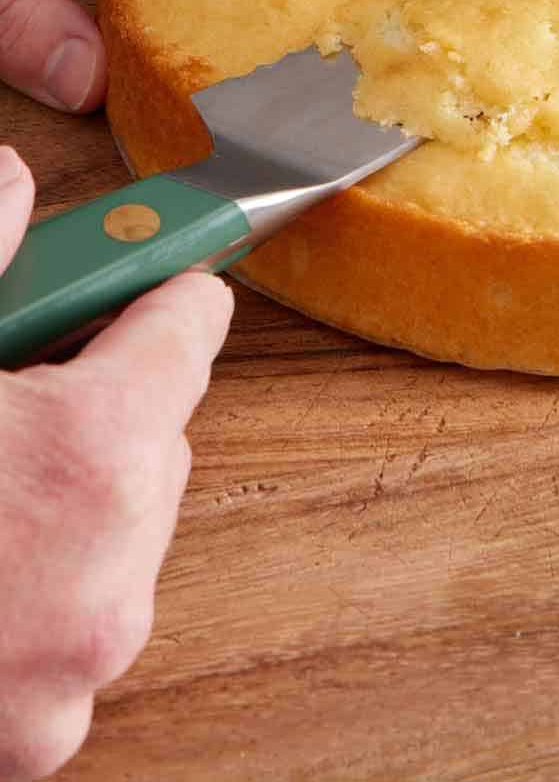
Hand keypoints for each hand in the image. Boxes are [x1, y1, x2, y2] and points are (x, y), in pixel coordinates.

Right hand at [0, 145, 232, 780]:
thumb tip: (11, 180)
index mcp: (93, 456)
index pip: (191, 324)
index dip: (144, 283)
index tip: (120, 270)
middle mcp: (113, 572)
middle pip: (156, 432)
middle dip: (89, 397)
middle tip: (2, 390)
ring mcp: (77, 668)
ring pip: (118, 529)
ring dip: (59, 497)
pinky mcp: (37, 735)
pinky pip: (71, 621)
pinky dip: (30, 588)